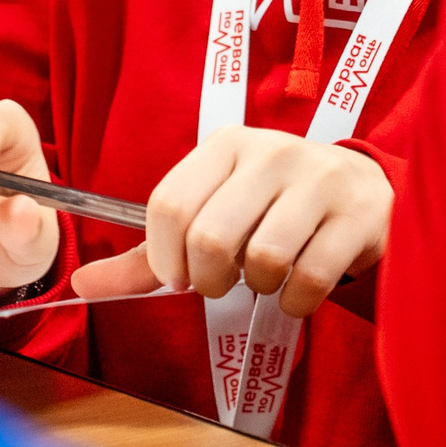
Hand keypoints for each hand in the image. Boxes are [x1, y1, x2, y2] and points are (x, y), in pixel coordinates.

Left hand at [71, 128, 390, 319]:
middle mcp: (273, 152)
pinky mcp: (358, 216)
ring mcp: (320, 180)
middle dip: (208, 279)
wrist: (366, 193)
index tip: (180, 274)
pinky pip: (308, 280)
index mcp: (228, 144)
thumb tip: (79, 286)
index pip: (169, 204)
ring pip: (262, 259)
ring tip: (267, 276)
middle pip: (210, 236)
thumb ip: (147, 257)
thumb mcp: (215, 213)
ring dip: (258, 288)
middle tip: (222, 282)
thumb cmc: (274, 208)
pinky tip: (299, 289)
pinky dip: (295, 302)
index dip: (165, 257)